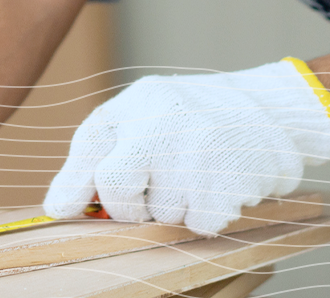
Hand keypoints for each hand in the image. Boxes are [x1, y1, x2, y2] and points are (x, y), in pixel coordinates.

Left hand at [43, 58, 329, 235]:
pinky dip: (206, 215)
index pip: (90, 148)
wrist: (273, 108)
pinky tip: (218, 186)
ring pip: (162, 215)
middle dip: (129, 205)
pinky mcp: (229, 185)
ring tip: (195, 173)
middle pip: (118, 194)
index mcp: (137, 104)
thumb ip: (95, 155)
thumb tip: (56, 208)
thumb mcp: (140, 113)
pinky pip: (198, 225)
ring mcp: (197, 156)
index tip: (62, 211)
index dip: (73, 185)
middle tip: (152, 189)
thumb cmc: (192, 116)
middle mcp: (163, 126)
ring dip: (175, 207)